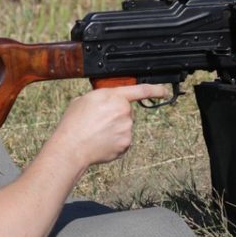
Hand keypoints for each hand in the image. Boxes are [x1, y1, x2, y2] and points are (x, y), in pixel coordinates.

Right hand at [53, 83, 170, 166]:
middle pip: (127, 111)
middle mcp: (124, 111)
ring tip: (97, 134)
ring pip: (125, 127)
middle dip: (117, 115)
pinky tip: (101, 142)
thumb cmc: (74, 124)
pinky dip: (114, 142)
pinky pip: (123, 140)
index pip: (140, 90)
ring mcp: (127, 128)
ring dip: (115, 129)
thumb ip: (101, 98)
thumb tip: (105, 102)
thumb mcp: (83, 100)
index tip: (164, 91)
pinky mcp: (126, 143)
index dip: (155, 90)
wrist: (72, 147)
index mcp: (113, 96)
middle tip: (99, 122)